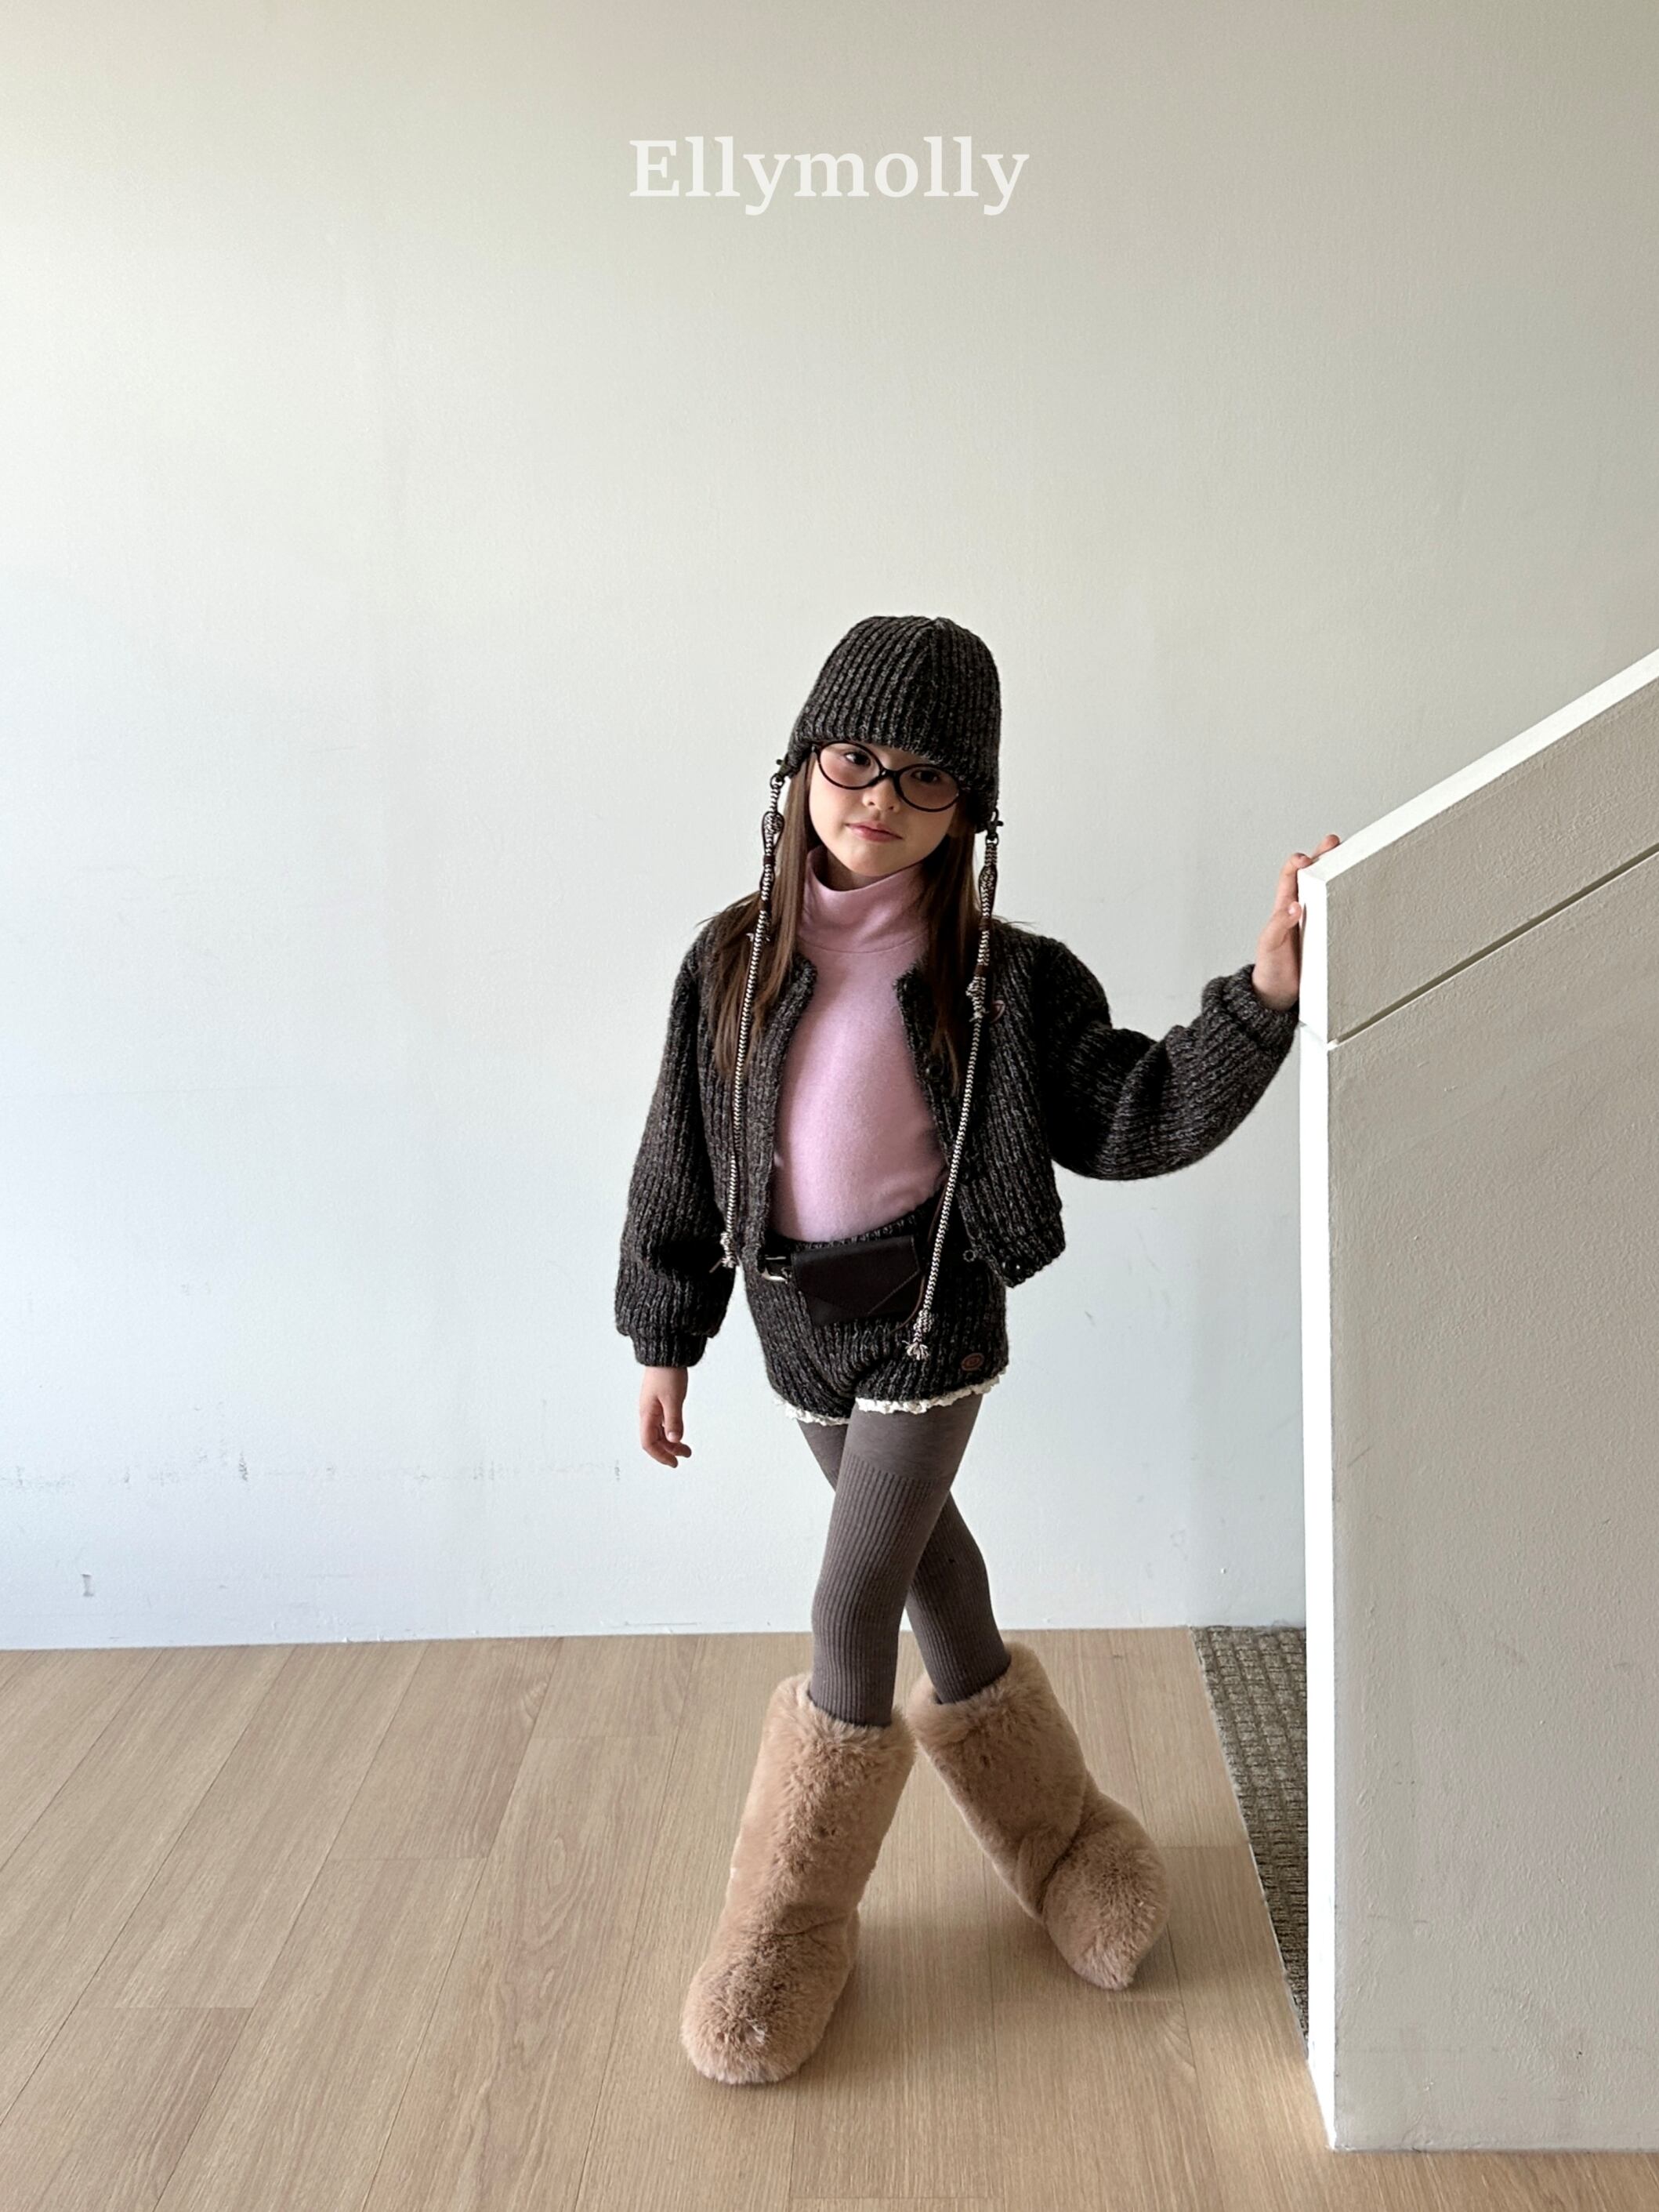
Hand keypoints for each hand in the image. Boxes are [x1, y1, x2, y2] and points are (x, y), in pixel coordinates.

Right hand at [640, 1366, 691, 1467]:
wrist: (667, 1351)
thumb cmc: (667, 1371)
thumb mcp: (673, 1398)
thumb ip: (674, 1420)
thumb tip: (675, 1439)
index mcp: (647, 1413)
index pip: (649, 1442)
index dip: (660, 1455)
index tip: (674, 1462)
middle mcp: (648, 1411)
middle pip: (654, 1439)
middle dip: (668, 1450)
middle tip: (684, 1456)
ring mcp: (653, 1406)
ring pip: (659, 1431)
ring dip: (671, 1441)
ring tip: (685, 1447)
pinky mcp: (660, 1400)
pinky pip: (663, 1422)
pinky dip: (671, 1430)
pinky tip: (679, 1432)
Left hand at [1251, 834, 1340, 1010]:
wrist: (1278, 997)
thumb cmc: (1271, 970)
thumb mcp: (1269, 947)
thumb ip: (1278, 926)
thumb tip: (1293, 906)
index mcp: (1284, 909)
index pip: (1289, 878)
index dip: (1297, 864)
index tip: (1306, 858)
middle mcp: (1301, 911)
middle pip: (1312, 878)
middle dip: (1323, 857)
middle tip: (1334, 843)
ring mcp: (1315, 922)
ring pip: (1327, 892)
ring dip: (1336, 874)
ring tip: (1350, 857)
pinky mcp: (1327, 936)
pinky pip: (1338, 913)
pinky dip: (1346, 899)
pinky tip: (1359, 891)